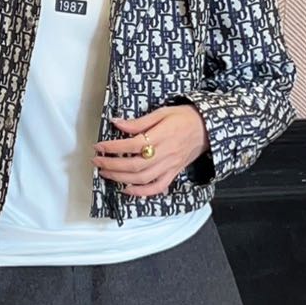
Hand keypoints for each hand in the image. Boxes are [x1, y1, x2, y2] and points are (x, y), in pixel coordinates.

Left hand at [93, 104, 207, 195]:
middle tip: (97, 161)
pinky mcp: (173, 173)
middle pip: (134, 165)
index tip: (99, 146)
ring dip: (121, 178)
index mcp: (161, 136)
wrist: (208, 128)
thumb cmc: (185, 117)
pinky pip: (157, 187)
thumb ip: (139, 122)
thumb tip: (117, 123)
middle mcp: (165, 154)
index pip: (132, 144)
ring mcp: (170, 166)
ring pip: (142, 178)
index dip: (113, 147)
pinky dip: (141, 192)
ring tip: (106, 173)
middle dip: (112, 165)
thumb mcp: (162, 112)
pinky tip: (127, 189)